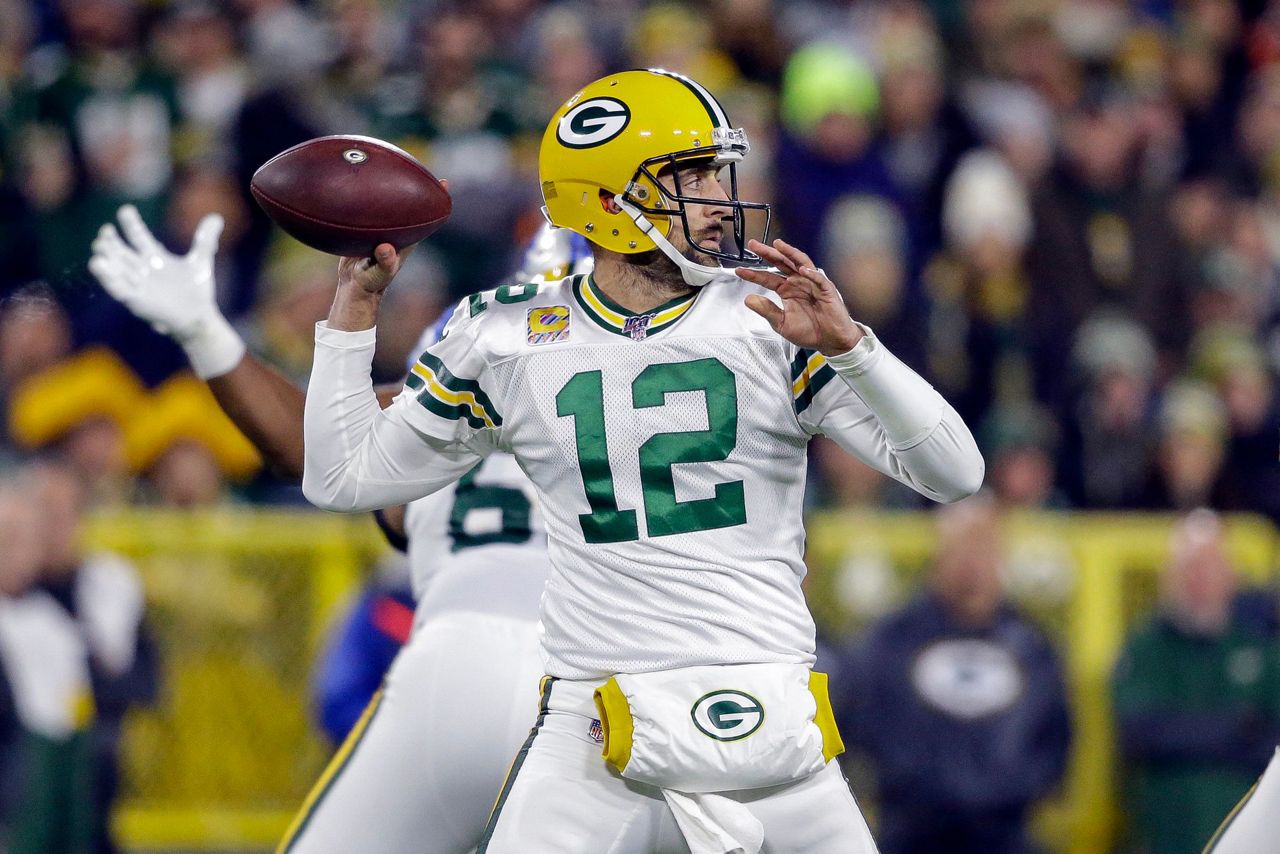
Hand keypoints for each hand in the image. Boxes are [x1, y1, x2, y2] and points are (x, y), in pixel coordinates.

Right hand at [89, 204, 223, 340]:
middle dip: (111, 241)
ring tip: (98, 245)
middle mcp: (141, 268)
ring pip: (114, 267)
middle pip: (120, 250)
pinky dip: (107, 277)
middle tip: (106, 231)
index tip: (126, 210)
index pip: (138, 236)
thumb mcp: (201, 261)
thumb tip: (217, 218)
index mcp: (154, 257)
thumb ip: (205, 240)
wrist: (198, 318)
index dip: (131, 223)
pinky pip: (116, 287)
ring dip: (105, 256)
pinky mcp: (135, 299)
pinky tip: (97, 264)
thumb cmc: (197, 291)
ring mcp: (136, 284)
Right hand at [333, 175, 445, 297]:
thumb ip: (383, 262)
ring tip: (390, 165)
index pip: (426, 217)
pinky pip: (370, 209)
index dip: (437, 200)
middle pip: (411, 205)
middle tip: (420, 166)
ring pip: (391, 205)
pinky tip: (359, 182)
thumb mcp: (378, 273)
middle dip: (417, 186)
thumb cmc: (371, 282)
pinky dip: (368, 197)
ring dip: (391, 188)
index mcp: (407, 239)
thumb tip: (386, 248)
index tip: (444, 182)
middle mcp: (397, 231)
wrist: (354, 285)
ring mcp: (383, 229)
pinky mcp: (367, 229)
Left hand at [735, 238, 863, 356]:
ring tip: (778, 245)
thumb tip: (748, 300)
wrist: (830, 340)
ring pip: (800, 263)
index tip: (739, 270)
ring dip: (789, 253)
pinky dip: (811, 273)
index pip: (767, 277)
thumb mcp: (781, 324)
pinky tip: (801, 269)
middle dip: (767, 253)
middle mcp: (797, 283)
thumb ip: (766, 311)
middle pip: (781, 263)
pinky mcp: (826, 289)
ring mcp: (812, 283)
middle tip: (753, 244)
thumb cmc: (809, 331)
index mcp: (786, 290)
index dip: (753, 274)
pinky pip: (819, 279)